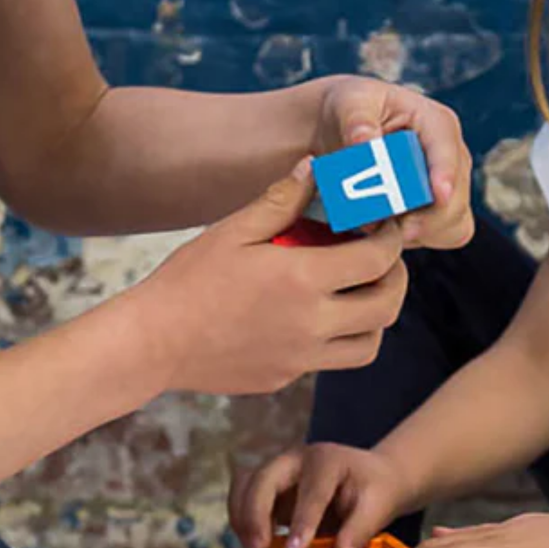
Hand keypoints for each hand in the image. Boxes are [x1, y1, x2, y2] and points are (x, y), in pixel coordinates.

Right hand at [140, 160, 407, 395]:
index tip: (387, 228)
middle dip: (396, 280)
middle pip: (387, 307)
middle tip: (383, 263)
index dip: (392, 240)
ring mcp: (301, 358)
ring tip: (358, 295)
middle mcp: (312, 324)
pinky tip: (315, 318)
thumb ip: (280, 201)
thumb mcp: (233, 230)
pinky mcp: (286, 378)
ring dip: (375, 318)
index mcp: (303, 279)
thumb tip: (314, 169)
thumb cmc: (188, 280)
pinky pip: (330, 362)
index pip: (377, 259)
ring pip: (369, 345)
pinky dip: (337, 341)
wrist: (152, 343)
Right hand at [230, 442, 409, 547]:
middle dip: (255, 514)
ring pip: (245, 485)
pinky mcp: (268, 486)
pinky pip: (244, 497)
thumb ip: (359, 532)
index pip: (311, 491)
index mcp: (327, 460)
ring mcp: (279, 470)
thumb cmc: (375, 488)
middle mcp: (296, 459)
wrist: (370, 476)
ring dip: (242, 517)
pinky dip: (242, 520)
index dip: (301, 521)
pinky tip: (253, 543)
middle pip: (264, 478)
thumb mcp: (378, 507)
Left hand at [313, 77, 473, 250]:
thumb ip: (356, 120)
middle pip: (456, 197)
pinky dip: (416, 239)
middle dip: (426, 216)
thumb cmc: (352, 110)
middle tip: (389, 225)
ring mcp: (449, 186)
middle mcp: (451, 156)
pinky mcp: (440, 212)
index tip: (438, 195)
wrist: (345, 131)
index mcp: (436, 123)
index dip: (445, 173)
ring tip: (379, 223)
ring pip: (453, 223)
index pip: (447, 150)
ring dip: (419, 230)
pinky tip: (387, 230)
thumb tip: (363, 142)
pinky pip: (442, 236)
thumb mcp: (349, 103)